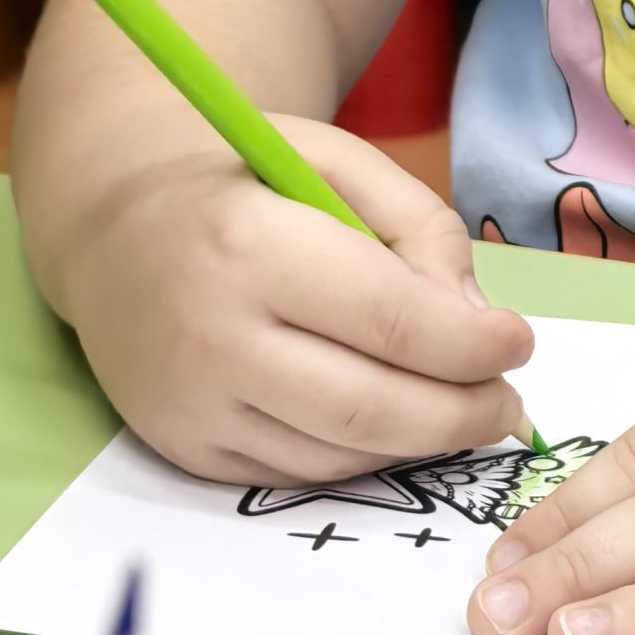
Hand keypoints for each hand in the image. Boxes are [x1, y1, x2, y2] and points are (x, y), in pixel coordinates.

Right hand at [58, 117, 533, 486]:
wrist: (115, 227)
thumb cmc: (245, 182)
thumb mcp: (336, 161)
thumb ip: (419, 227)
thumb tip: (475, 321)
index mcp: (251, 245)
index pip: (390, 320)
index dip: (472, 344)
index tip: (519, 342)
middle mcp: (212, 336)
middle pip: (369, 407)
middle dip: (462, 415)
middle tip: (510, 405)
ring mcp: (191, 405)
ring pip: (338, 454)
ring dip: (421, 445)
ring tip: (469, 414)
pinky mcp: (182, 449)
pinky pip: (296, 473)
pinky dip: (363, 459)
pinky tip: (399, 425)